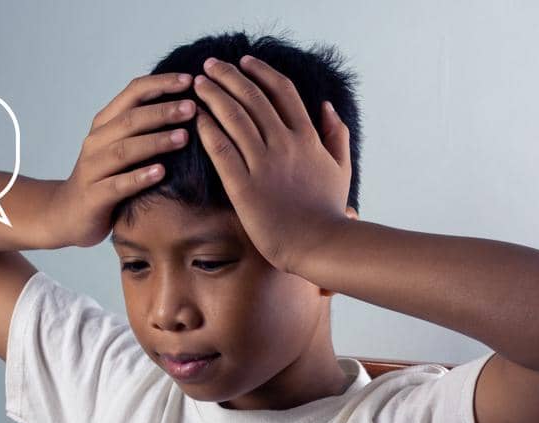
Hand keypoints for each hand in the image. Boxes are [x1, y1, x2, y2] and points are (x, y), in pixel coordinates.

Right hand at [45, 73, 196, 248]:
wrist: (68, 214)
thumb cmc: (106, 177)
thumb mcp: (124, 146)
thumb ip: (146, 127)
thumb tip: (188, 105)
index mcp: (106, 123)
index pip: (132, 93)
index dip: (160, 84)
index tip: (189, 80)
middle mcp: (97, 141)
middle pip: (130, 119)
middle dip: (163, 111)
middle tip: (193, 107)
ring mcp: (93, 168)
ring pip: (125, 150)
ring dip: (156, 142)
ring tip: (184, 137)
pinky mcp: (94, 196)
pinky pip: (118, 184)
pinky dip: (139, 177)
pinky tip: (161, 173)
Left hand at [190, 55, 351, 272]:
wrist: (320, 245)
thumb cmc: (330, 212)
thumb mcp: (341, 169)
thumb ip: (336, 135)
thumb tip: (327, 106)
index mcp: (308, 137)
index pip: (282, 91)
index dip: (261, 72)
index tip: (245, 61)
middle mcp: (285, 144)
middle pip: (253, 97)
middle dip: (229, 75)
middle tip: (211, 64)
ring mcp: (264, 164)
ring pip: (234, 117)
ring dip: (213, 94)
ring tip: (198, 82)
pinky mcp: (244, 186)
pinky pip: (221, 149)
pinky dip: (207, 128)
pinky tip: (196, 116)